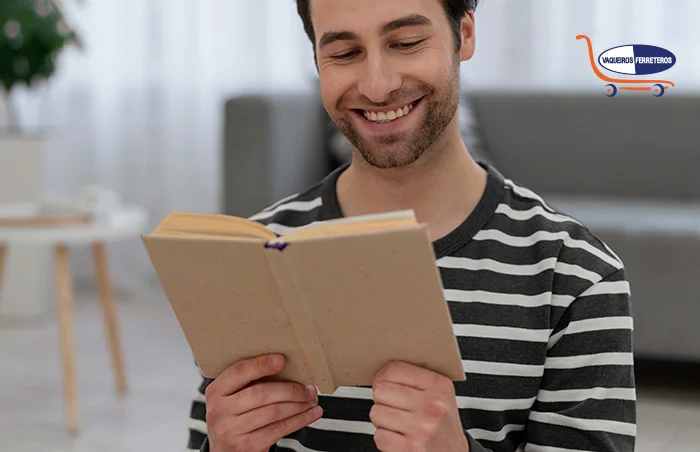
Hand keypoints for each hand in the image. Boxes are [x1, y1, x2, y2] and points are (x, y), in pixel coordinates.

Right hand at [205, 354, 322, 451]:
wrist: (224, 451)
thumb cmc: (234, 417)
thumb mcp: (231, 398)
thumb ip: (248, 382)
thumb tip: (285, 367)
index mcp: (216, 391)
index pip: (239, 372)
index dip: (261, 365)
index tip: (282, 360)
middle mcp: (220, 411)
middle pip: (261, 393)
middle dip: (290, 389)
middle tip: (308, 388)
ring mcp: (232, 430)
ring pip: (273, 412)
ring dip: (299, 405)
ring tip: (312, 399)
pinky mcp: (247, 446)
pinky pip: (279, 429)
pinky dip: (300, 420)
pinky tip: (310, 414)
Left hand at [370, 362, 468, 451]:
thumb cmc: (442, 424)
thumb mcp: (440, 395)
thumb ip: (415, 379)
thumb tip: (380, 372)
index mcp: (439, 386)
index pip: (394, 369)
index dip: (382, 376)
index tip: (383, 383)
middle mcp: (432, 406)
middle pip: (381, 390)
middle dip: (382, 400)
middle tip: (395, 408)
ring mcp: (422, 428)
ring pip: (376, 413)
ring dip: (382, 421)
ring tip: (398, 423)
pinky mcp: (411, 448)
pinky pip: (379, 436)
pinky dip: (385, 439)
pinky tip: (400, 438)